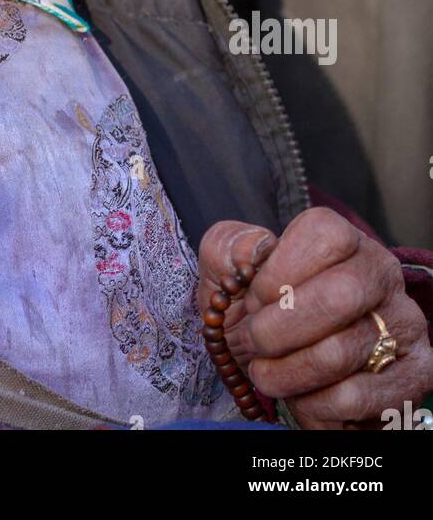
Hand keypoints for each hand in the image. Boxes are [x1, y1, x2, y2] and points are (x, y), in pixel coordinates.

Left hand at [199, 208, 432, 429]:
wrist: (289, 368)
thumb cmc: (261, 311)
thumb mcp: (229, 270)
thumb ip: (228, 248)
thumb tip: (255, 250)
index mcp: (344, 240)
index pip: (324, 235)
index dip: (278, 272)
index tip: (253, 299)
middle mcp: (382, 275)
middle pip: (337, 296)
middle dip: (277, 330)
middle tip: (252, 343)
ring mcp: (403, 325)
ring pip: (339, 353)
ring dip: (286, 373)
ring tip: (267, 374)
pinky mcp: (411, 376)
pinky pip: (355, 397)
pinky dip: (313, 405)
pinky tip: (302, 397)